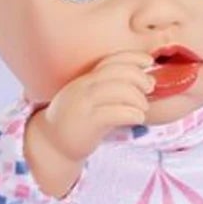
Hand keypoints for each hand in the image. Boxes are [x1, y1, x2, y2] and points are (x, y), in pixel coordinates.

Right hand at [26, 50, 155, 194]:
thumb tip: (147, 82)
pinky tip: (138, 118)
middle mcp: (83, 88)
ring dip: (138, 97)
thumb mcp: (93, 101)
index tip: (149, 61)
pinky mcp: (87, 123)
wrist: (52, 146)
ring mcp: (84, 104)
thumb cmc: (80, 123)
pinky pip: (114, 112)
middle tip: (149, 88)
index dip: (132, 57)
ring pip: (118, 90)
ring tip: (143, 108)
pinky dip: (132, 113)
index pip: (110, 60)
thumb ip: (113, 91)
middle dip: (140, 77)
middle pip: (118, 72)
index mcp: (85, 80)